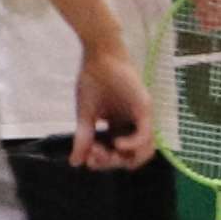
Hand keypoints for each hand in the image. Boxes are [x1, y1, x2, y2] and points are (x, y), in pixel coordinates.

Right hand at [69, 46, 155, 166]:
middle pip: (132, 158)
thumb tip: (75, 163)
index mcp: (119, 126)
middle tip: (96, 156)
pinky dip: (132, 144)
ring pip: (145, 151)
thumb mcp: (85, 115)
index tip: (88, 158)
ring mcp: (141, 118)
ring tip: (106, 152)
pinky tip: (116, 144)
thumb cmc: (92, 79)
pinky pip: (145, 135)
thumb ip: (84, 138)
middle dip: (113, 163)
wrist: (98, 56)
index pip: (119, 155)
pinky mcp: (145, 109)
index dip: (105, 162)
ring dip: (125, 158)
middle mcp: (133, 125)